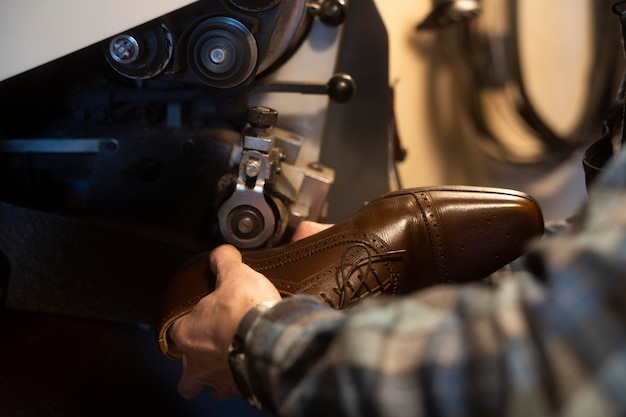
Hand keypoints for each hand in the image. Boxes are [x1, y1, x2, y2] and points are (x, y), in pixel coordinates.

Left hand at [168, 221, 332, 399]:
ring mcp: (221, 380)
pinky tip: (256, 367)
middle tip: (211, 354)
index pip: (177, 330)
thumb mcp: (235, 275)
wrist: (272, 338)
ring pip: (212, 389)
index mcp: (189, 334)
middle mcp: (199, 363)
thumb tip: (222, 253)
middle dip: (195, 369)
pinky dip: (246, 381)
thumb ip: (224, 262)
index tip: (203, 314)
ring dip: (220, 378)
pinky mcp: (244, 390)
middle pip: (187, 376)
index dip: (189, 322)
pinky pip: (240, 391)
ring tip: (235, 365)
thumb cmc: (247, 311)